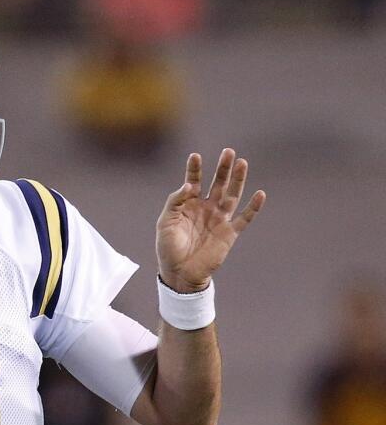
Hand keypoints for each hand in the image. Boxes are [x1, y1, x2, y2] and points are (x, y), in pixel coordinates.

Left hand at [156, 148, 265, 292]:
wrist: (180, 273)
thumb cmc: (168, 248)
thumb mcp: (165, 222)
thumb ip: (175, 202)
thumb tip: (188, 186)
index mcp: (189, 205)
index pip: (193, 182)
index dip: (195, 169)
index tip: (195, 156)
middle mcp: (206, 208)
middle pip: (217, 183)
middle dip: (223, 168)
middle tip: (228, 152)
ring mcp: (219, 219)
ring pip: (232, 195)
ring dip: (238, 180)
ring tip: (242, 163)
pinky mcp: (229, 233)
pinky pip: (244, 218)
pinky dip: (253, 207)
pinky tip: (260, 194)